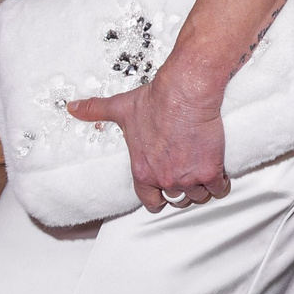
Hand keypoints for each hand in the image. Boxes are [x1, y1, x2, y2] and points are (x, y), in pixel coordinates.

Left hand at [65, 61, 228, 213]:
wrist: (185, 92)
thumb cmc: (155, 100)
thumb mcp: (120, 108)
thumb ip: (95, 110)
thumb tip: (72, 106)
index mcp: (143, 172)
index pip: (150, 202)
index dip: (159, 197)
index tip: (166, 188)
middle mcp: (164, 180)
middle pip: (177, 200)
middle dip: (183, 189)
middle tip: (188, 173)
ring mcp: (188, 178)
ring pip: (199, 197)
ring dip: (202, 188)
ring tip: (204, 171)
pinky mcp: (210, 172)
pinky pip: (218, 190)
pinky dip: (221, 183)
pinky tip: (219, 171)